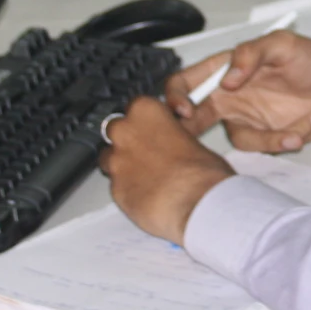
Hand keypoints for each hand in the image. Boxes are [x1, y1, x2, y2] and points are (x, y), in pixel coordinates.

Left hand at [99, 98, 232, 241]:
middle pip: (115, 129)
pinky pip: (115, 184)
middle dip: (128, 139)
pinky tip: (146, 194)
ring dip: (123, 164)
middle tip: (148, 151)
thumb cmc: (201, 172)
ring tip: (146, 176)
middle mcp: (124, 132)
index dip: (145, 119)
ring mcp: (116, 161)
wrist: (195, 204)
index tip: (153, 127)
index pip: (136, 105)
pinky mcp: (113, 188)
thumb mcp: (195, 140)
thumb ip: (175, 136)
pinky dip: (127, 187)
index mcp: (145, 110)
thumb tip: (175, 145)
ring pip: (109, 158)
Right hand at [167, 32, 310, 152]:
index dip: (175, 96)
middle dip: (193, 133)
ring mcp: (248, 118)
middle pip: (195, 118)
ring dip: (268, 138)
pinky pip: (265, 147)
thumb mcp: (284, 44)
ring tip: (301, 126)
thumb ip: (252, 53)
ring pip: (237, 140)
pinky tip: (310, 122)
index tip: (184, 111)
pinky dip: (288, 138)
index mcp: (227, 68)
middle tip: (201, 143)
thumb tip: (227, 79)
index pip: (187, 81)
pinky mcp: (267, 136)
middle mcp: (232, 95)